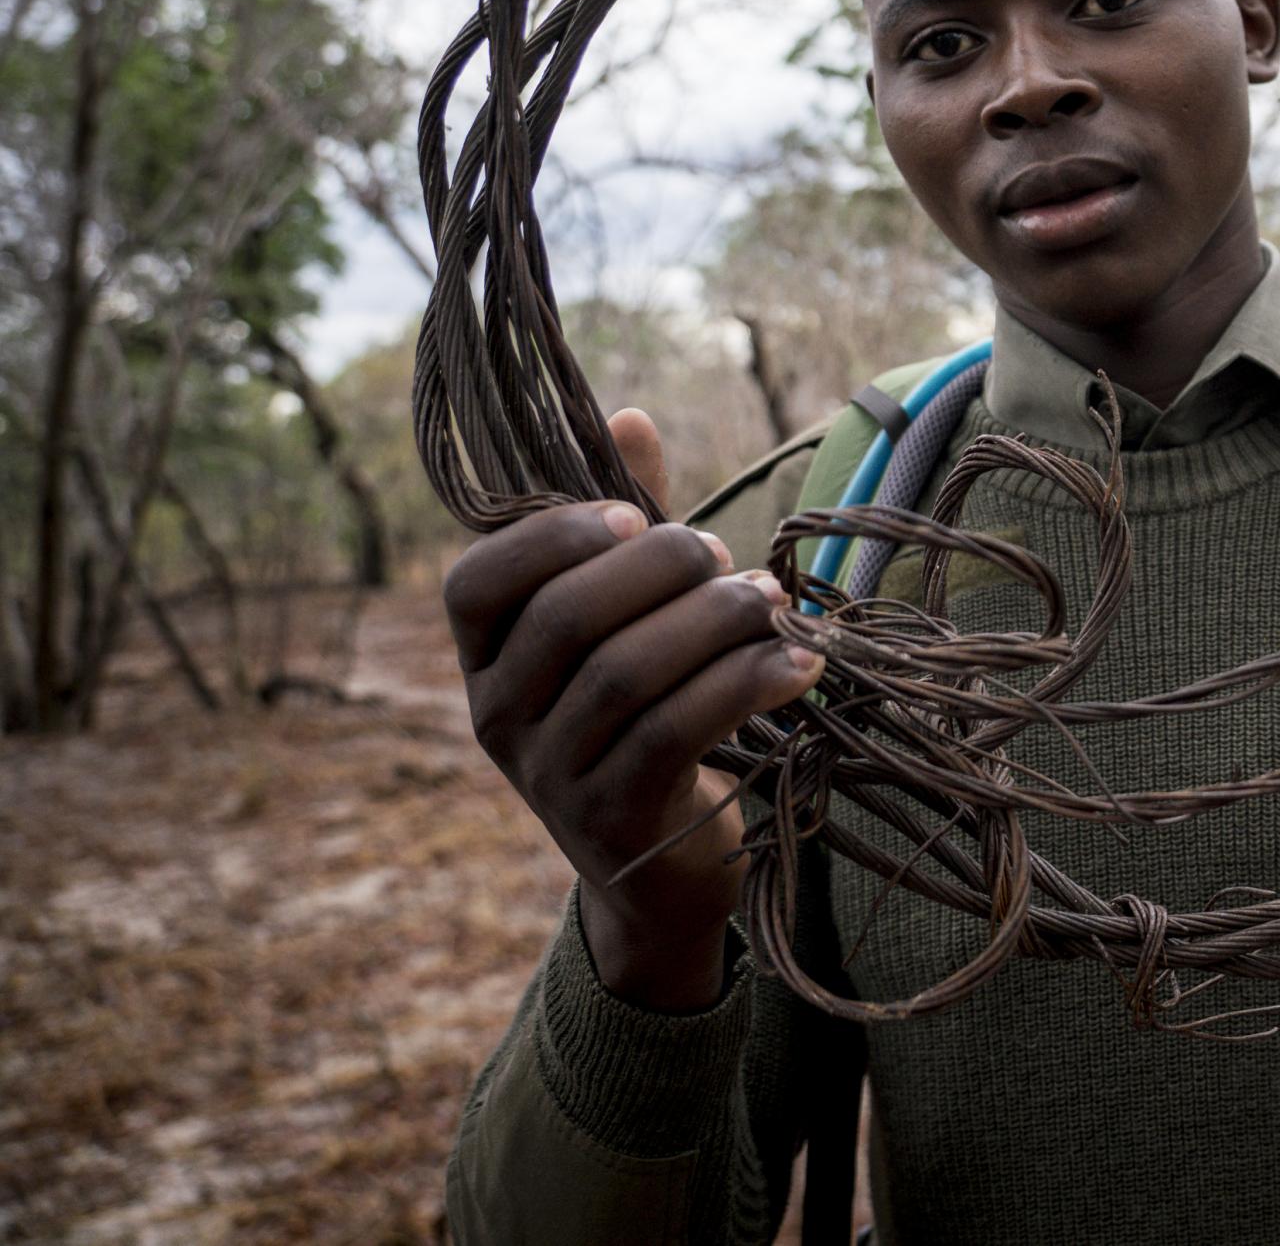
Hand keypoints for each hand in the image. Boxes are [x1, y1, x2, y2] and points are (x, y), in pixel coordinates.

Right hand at [440, 407, 824, 1009]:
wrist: (662, 867)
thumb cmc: (650, 709)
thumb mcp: (631, 615)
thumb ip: (625, 525)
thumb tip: (629, 415)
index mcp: (485, 658)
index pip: (474, 581)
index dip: (553, 535)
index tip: (635, 518)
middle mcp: (496, 717)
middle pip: (567, 618)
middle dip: (662, 571)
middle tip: (727, 560)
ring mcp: (550, 776)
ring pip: (626, 674)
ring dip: (716, 622)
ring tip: (772, 602)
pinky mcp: (615, 819)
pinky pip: (678, 733)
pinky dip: (747, 682)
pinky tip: (802, 660)